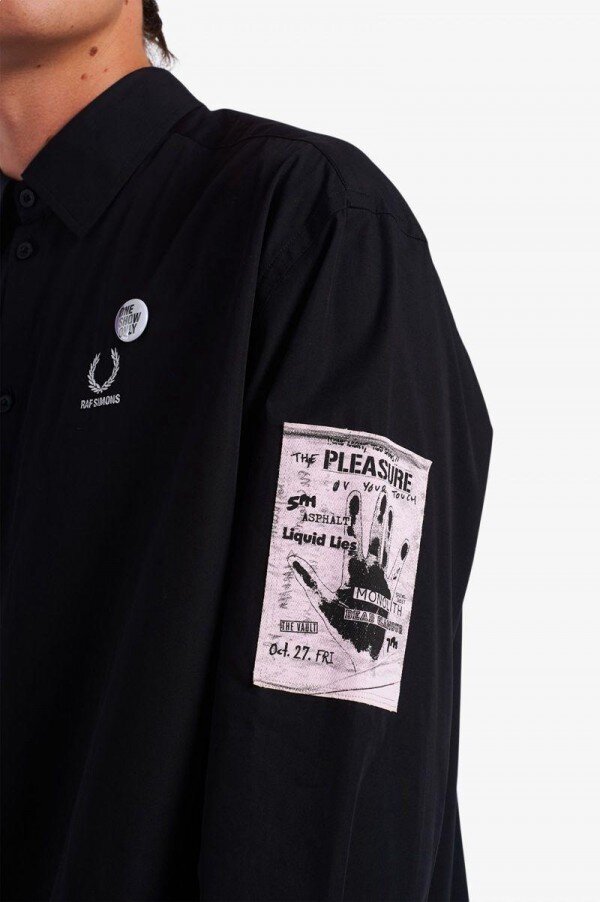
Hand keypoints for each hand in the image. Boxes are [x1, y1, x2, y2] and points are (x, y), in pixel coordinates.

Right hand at [288, 490, 408, 660]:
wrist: (368, 651)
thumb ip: (309, 580)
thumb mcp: (323, 604)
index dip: (353, 514)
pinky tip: (405, 544)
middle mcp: (373, 572)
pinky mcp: (389, 591)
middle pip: (376, 537)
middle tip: (384, 493)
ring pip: (387, 548)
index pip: (353, 536)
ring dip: (389, 529)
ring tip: (391, 509)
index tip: (354, 494)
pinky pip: (399, 570)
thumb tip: (293, 560)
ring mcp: (384, 581)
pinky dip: (401, 557)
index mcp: (356, 572)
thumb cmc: (344, 628)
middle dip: (378, 514)